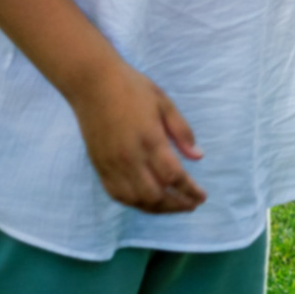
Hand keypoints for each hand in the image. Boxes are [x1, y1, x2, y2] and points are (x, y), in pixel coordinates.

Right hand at [68, 60, 205, 213]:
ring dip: (156, 208)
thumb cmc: (133, 89)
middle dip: (175, 205)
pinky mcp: (99, 166)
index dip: (189, 191)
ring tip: (173, 206)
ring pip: (134, 199)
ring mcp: (111, 164)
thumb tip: (198, 156)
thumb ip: (182, 132)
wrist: (92, 84)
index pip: (174, 176)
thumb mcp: (165, 104)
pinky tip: (146, 201)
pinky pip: (116, 194)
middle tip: (191, 205)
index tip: (202, 197)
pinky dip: (134, 202)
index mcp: (150, 141)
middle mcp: (130, 158)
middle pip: (154, 195)